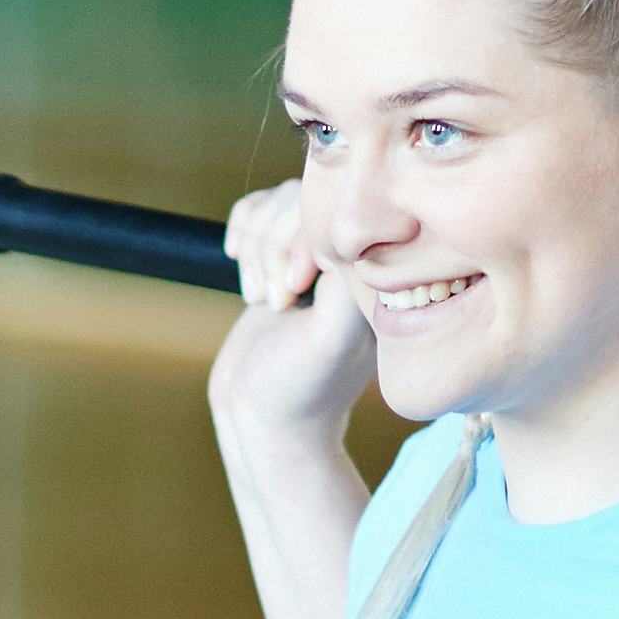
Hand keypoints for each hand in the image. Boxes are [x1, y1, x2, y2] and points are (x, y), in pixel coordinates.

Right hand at [209, 180, 372, 450]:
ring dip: (256, 249)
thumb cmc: (299, 391)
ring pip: (278, 202)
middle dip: (274, 248)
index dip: (304, 240)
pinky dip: (243, 231)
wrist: (262, 420)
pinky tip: (240, 265)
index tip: (295, 294)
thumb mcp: (327, 339)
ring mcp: (315, 254)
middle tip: (275, 303)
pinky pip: (259, 208)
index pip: (340, 212)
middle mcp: (352, 257)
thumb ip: (342, 285)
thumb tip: (336, 235)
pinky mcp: (281, 256)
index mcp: (378, 273)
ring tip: (262, 299)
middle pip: (304, 198)